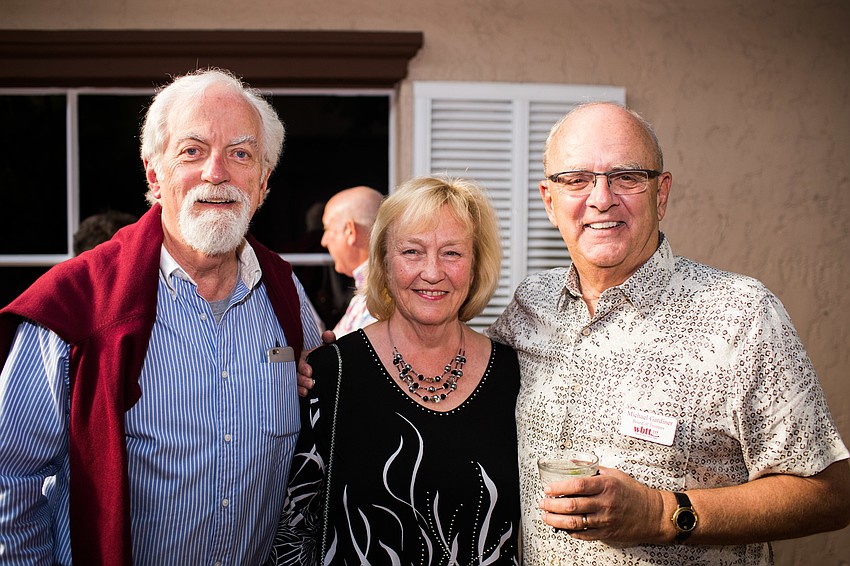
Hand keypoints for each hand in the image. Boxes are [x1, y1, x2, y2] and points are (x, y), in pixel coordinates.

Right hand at [296, 330, 336, 396]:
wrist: (333, 368)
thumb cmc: (327, 355)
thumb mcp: (328, 347)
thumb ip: (329, 339)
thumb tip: (328, 334)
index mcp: (305, 356)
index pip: (301, 360)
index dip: (304, 366)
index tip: (310, 372)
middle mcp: (301, 366)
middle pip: (297, 372)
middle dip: (302, 379)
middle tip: (311, 383)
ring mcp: (301, 376)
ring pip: (296, 381)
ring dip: (300, 386)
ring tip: (307, 391)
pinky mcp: (302, 385)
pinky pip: (297, 389)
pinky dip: (300, 391)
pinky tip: (305, 394)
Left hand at [538, 466, 667, 545]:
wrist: (652, 514)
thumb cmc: (633, 492)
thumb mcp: (614, 474)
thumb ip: (592, 469)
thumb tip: (573, 463)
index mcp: (606, 486)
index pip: (577, 485)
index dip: (559, 487)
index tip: (548, 488)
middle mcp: (604, 503)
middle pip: (572, 505)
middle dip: (552, 505)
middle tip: (543, 503)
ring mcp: (604, 520)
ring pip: (574, 522)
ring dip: (556, 520)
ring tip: (546, 517)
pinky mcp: (606, 533)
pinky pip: (583, 534)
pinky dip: (570, 531)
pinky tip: (562, 527)